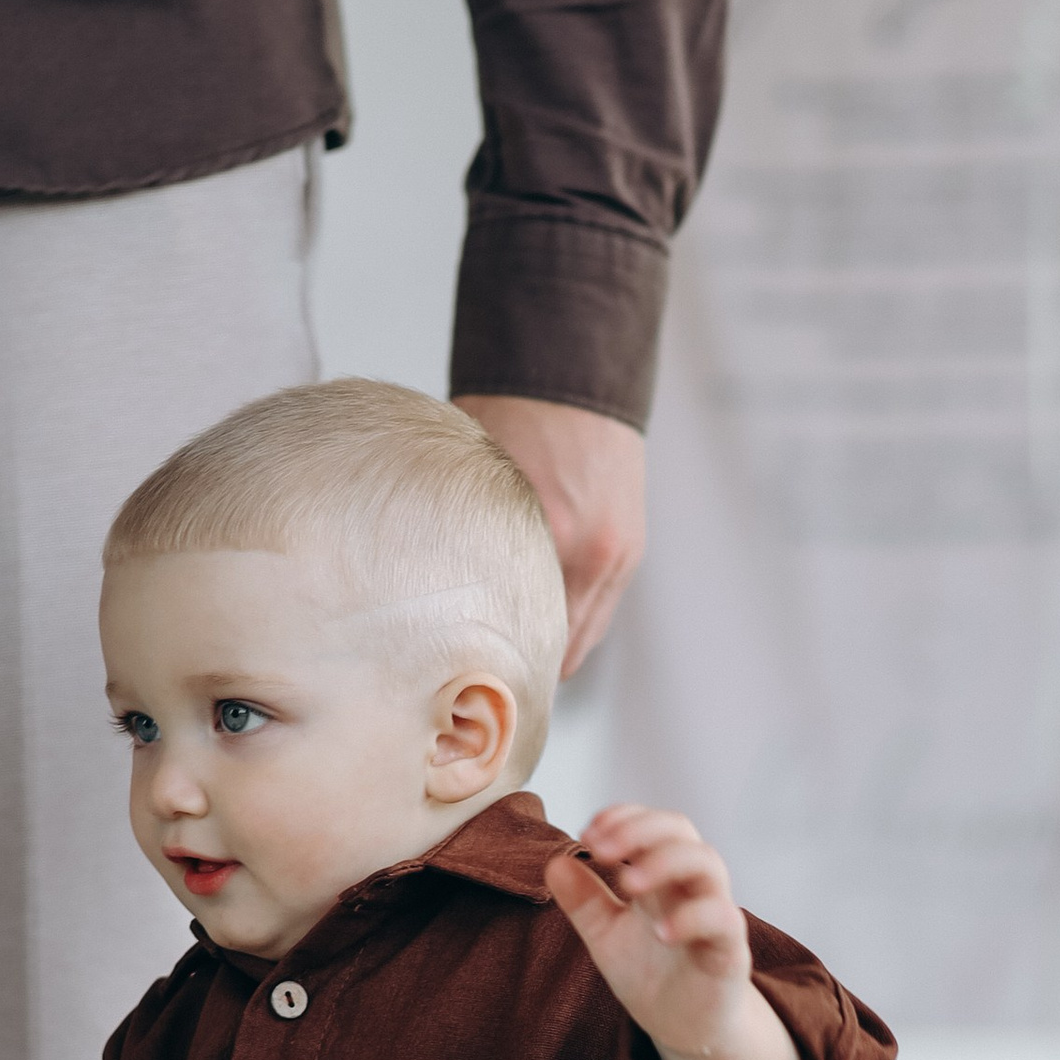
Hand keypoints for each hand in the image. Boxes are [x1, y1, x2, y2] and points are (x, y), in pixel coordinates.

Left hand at [454, 396, 644, 676]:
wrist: (571, 375)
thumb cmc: (510, 417)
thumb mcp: (471, 481)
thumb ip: (466, 543)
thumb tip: (430, 599)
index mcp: (552, 537)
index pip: (524, 636)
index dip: (495, 665)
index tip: (466, 685)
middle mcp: (592, 555)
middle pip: (558, 650)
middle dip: (521, 667)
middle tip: (484, 684)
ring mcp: (617, 556)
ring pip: (582, 636)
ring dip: (549, 646)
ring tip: (510, 659)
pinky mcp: (629, 549)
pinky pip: (598, 610)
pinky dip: (569, 619)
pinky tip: (538, 618)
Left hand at [546, 809, 801, 1059]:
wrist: (685, 1028)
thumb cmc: (652, 975)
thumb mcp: (606, 936)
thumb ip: (584, 901)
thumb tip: (554, 863)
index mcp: (662, 877)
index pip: (653, 825)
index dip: (624, 818)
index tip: (588, 833)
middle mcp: (690, 886)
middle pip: (681, 831)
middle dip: (640, 831)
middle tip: (603, 849)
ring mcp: (714, 913)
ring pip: (707, 863)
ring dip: (664, 863)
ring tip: (627, 884)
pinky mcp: (730, 949)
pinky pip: (722, 919)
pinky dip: (691, 918)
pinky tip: (660, 933)